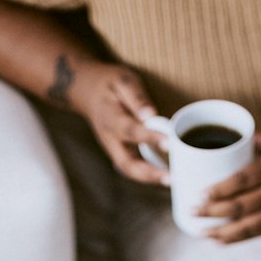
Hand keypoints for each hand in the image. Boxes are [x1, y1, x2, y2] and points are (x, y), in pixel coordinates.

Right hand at [71, 62, 169, 186]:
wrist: (88, 92)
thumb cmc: (110, 84)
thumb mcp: (123, 81)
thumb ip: (137, 98)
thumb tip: (150, 115)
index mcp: (110, 118)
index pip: (131, 130)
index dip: (150, 138)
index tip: (169, 143)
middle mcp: (110, 139)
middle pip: (126, 164)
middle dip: (148, 174)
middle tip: (171, 178)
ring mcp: (112, 149)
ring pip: (129, 170)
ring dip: (149, 179)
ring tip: (172, 180)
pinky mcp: (118, 152)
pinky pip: (133, 168)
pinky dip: (148, 175)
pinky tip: (165, 175)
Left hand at [198, 133, 260, 241]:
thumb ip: (256, 144)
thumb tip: (225, 141)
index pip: (245, 179)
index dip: (222, 188)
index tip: (202, 191)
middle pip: (242, 205)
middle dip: (214, 211)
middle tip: (193, 210)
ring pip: (248, 225)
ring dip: (222, 232)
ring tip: (200, 233)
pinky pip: (257, 233)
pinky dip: (237, 239)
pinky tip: (219, 241)